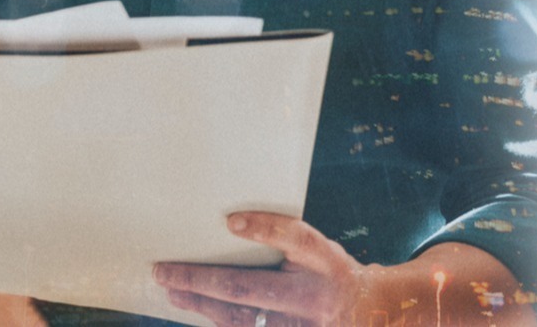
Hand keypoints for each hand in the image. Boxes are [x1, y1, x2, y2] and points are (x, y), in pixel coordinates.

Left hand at [154, 212, 368, 326]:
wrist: (373, 314)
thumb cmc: (333, 273)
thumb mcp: (319, 248)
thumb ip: (283, 235)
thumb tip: (230, 223)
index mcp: (325, 264)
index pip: (295, 239)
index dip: (265, 228)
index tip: (229, 220)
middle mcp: (314, 300)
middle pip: (250, 290)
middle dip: (202, 280)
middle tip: (164, 271)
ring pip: (243, 321)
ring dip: (203, 306)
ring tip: (173, 291)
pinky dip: (222, 322)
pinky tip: (197, 310)